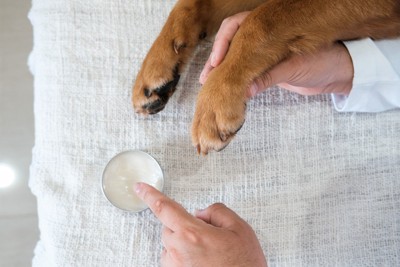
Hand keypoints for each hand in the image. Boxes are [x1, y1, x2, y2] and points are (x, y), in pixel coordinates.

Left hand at [135, 183, 266, 266]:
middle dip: (183, 226)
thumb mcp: (239, 228)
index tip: (139, 187)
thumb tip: (200, 213)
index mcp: (192, 234)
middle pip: (169, 229)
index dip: (150, 194)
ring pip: (171, 246)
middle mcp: (179, 251)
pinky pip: (174, 261)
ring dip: (183, 243)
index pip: (164, 208)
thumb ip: (217, 212)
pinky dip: (183, 257)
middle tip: (207, 235)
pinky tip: (203, 262)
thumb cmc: (245, 265)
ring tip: (208, 253)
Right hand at [199, 12, 353, 96]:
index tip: (217, 63)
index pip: (235, 28)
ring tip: (208, 85)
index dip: (223, 44)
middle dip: (216, 59)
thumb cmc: (324, 61)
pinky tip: (225, 90)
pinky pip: (245, 72)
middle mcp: (263, 37)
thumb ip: (269, 76)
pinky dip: (235, 81)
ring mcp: (264, 53)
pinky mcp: (266, 69)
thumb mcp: (294, 67)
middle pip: (230, 43)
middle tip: (206, 78)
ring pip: (236, 58)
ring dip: (222, 71)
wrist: (341, 74)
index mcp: (268, 26)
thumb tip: (245, 90)